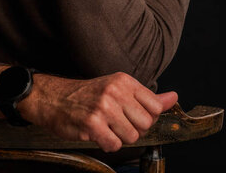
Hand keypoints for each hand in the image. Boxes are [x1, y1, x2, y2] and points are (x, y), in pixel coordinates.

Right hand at [19, 72, 177, 151]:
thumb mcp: (117, 88)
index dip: (145, 116)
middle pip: (145, 124)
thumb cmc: (86, 95)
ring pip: (131, 136)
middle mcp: (115, 91)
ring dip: (118, 137)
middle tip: (114, 121)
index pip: (155, 106)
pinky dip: (106, 143)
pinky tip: (96, 132)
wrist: (53, 98)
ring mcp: (104, 107)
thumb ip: (147, 97)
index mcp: (123, 80)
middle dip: (132, 128)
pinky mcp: (93, 124)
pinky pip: (114, 145)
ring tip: (104, 125)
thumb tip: (173, 98)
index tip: (130, 113)